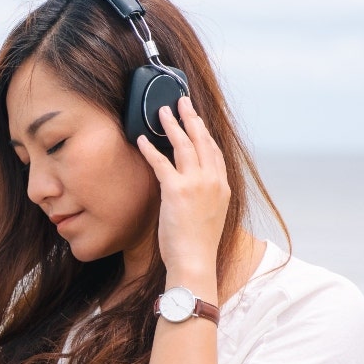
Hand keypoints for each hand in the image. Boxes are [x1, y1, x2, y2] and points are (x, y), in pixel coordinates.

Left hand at [136, 96, 229, 282]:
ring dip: (171, 124)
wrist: (195, 261)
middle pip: (202, 140)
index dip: (205, 132)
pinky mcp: (176, 190)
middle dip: (191, 118)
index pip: (215, 151)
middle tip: (182, 102)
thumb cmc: (198, 245)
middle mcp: (212, 181)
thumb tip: (189, 188)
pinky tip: (141, 139)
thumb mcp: (210, 216)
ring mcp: (196, 184)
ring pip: (184, 144)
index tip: (197, 119)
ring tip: (161, 111)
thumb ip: (203, 196)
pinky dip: (149, 148)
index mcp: (223, 187)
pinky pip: (160, 162)